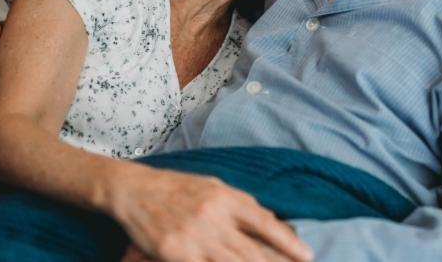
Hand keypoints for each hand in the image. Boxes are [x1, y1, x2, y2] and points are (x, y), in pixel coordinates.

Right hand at [107, 167, 311, 261]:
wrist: (134, 190)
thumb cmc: (176, 188)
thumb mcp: (213, 187)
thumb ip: (239, 204)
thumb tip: (268, 221)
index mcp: (226, 197)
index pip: (264, 222)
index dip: (288, 241)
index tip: (307, 255)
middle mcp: (213, 217)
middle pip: (252, 251)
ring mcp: (194, 237)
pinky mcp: (175, 252)